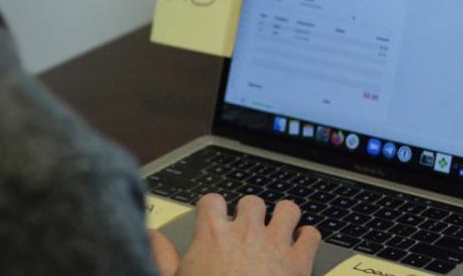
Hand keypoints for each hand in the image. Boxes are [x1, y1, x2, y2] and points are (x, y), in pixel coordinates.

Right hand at [151, 194, 320, 275]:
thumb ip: (161, 255)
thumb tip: (150, 236)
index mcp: (212, 234)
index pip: (212, 200)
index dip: (214, 208)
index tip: (215, 217)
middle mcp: (246, 232)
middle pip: (251, 201)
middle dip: (251, 213)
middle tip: (248, 229)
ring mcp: (275, 244)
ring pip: (287, 209)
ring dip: (284, 217)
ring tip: (280, 228)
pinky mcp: (299, 262)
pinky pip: (311, 235)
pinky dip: (308, 238)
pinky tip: (301, 247)